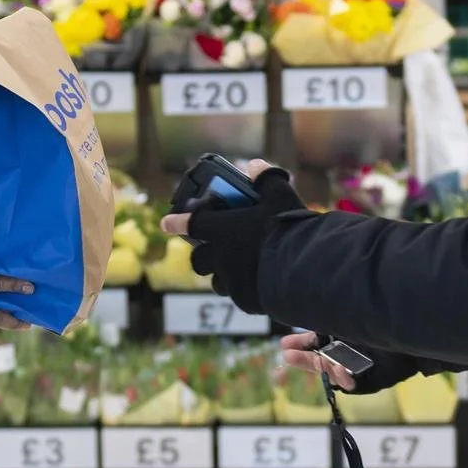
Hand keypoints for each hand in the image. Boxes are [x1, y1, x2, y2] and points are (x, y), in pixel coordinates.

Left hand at [161, 160, 306, 314]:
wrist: (301, 268)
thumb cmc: (287, 229)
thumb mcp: (280, 197)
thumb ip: (266, 179)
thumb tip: (255, 166)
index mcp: (224, 230)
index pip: (193, 223)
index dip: (178, 222)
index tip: (166, 222)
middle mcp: (221, 257)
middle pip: (199, 260)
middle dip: (201, 255)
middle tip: (211, 251)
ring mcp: (232, 281)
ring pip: (217, 282)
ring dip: (222, 275)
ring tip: (238, 270)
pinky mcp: (246, 301)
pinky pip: (239, 295)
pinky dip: (246, 289)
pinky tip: (261, 284)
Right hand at [279, 332, 423, 394]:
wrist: (411, 335)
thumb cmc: (382, 324)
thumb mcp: (348, 322)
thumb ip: (327, 326)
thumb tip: (305, 328)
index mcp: (342, 337)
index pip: (315, 342)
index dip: (300, 344)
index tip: (284, 345)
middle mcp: (347, 353)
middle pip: (320, 360)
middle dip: (304, 359)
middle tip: (288, 356)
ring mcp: (357, 369)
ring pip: (333, 373)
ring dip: (327, 368)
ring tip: (329, 363)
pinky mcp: (370, 382)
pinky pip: (352, 385)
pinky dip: (345, 379)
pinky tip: (343, 372)